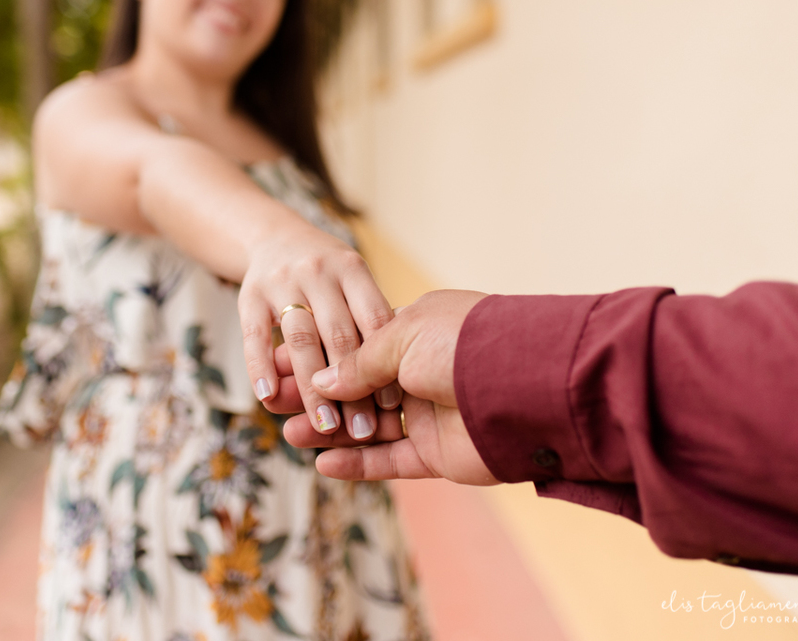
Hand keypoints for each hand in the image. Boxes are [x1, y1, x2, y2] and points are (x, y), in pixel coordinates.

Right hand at [239, 225, 393, 442]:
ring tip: (324, 427)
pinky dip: (260, 368)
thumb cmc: (326, 274)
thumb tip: (392, 382)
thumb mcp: (352, 280)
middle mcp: (318, 271)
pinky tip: (268, 397)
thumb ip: (368, 318)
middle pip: (338, 335)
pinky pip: (255, 336)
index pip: (372, 319)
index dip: (383, 361)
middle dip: (353, 387)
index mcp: (352, 269)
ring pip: (301, 341)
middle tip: (362, 429)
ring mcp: (282, 282)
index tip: (392, 405)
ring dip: (313, 388)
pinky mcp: (249, 295)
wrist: (273, 236)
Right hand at [282, 289, 498, 485]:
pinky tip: (322, 462)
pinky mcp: (438, 454)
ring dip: (328, 430)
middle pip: (357, 389)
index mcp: (417, 333)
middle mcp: (423, 372)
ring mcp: (430, 414)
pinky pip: (389, 461)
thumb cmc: (464, 344)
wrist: (523, 386)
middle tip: (275, 402)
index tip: (278, 363)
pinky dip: (357, 463)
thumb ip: (358, 361)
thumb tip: (322, 381)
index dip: (318, 356)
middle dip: (315, 394)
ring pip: (368, 427)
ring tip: (289, 432)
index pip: (356, 348)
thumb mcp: (401, 337)